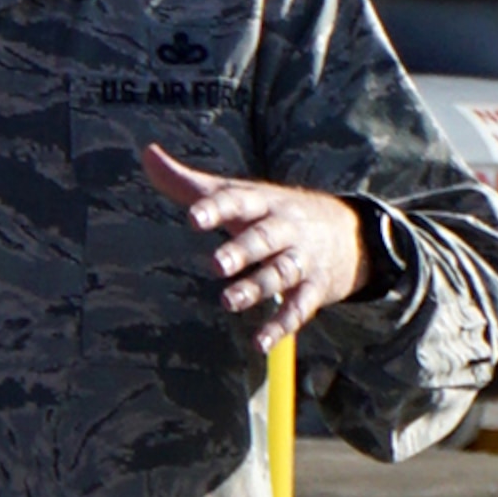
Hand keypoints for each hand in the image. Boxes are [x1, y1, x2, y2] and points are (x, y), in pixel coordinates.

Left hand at [141, 143, 370, 352]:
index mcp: (262, 202)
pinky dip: (280, 326)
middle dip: (241, 250)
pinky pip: (299, 309)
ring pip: (280, 273)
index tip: (193, 218)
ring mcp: (301, 259)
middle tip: (216, 264)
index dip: (215, 209)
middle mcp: (284, 228)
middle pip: (263, 238)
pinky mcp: (315, 289)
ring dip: (256, 288)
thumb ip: (189, 183)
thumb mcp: (238, 194)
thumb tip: (147, 154)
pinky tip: (259, 342)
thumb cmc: (274, 212)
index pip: (238, 202)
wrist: (350, 232)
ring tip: (227, 302)